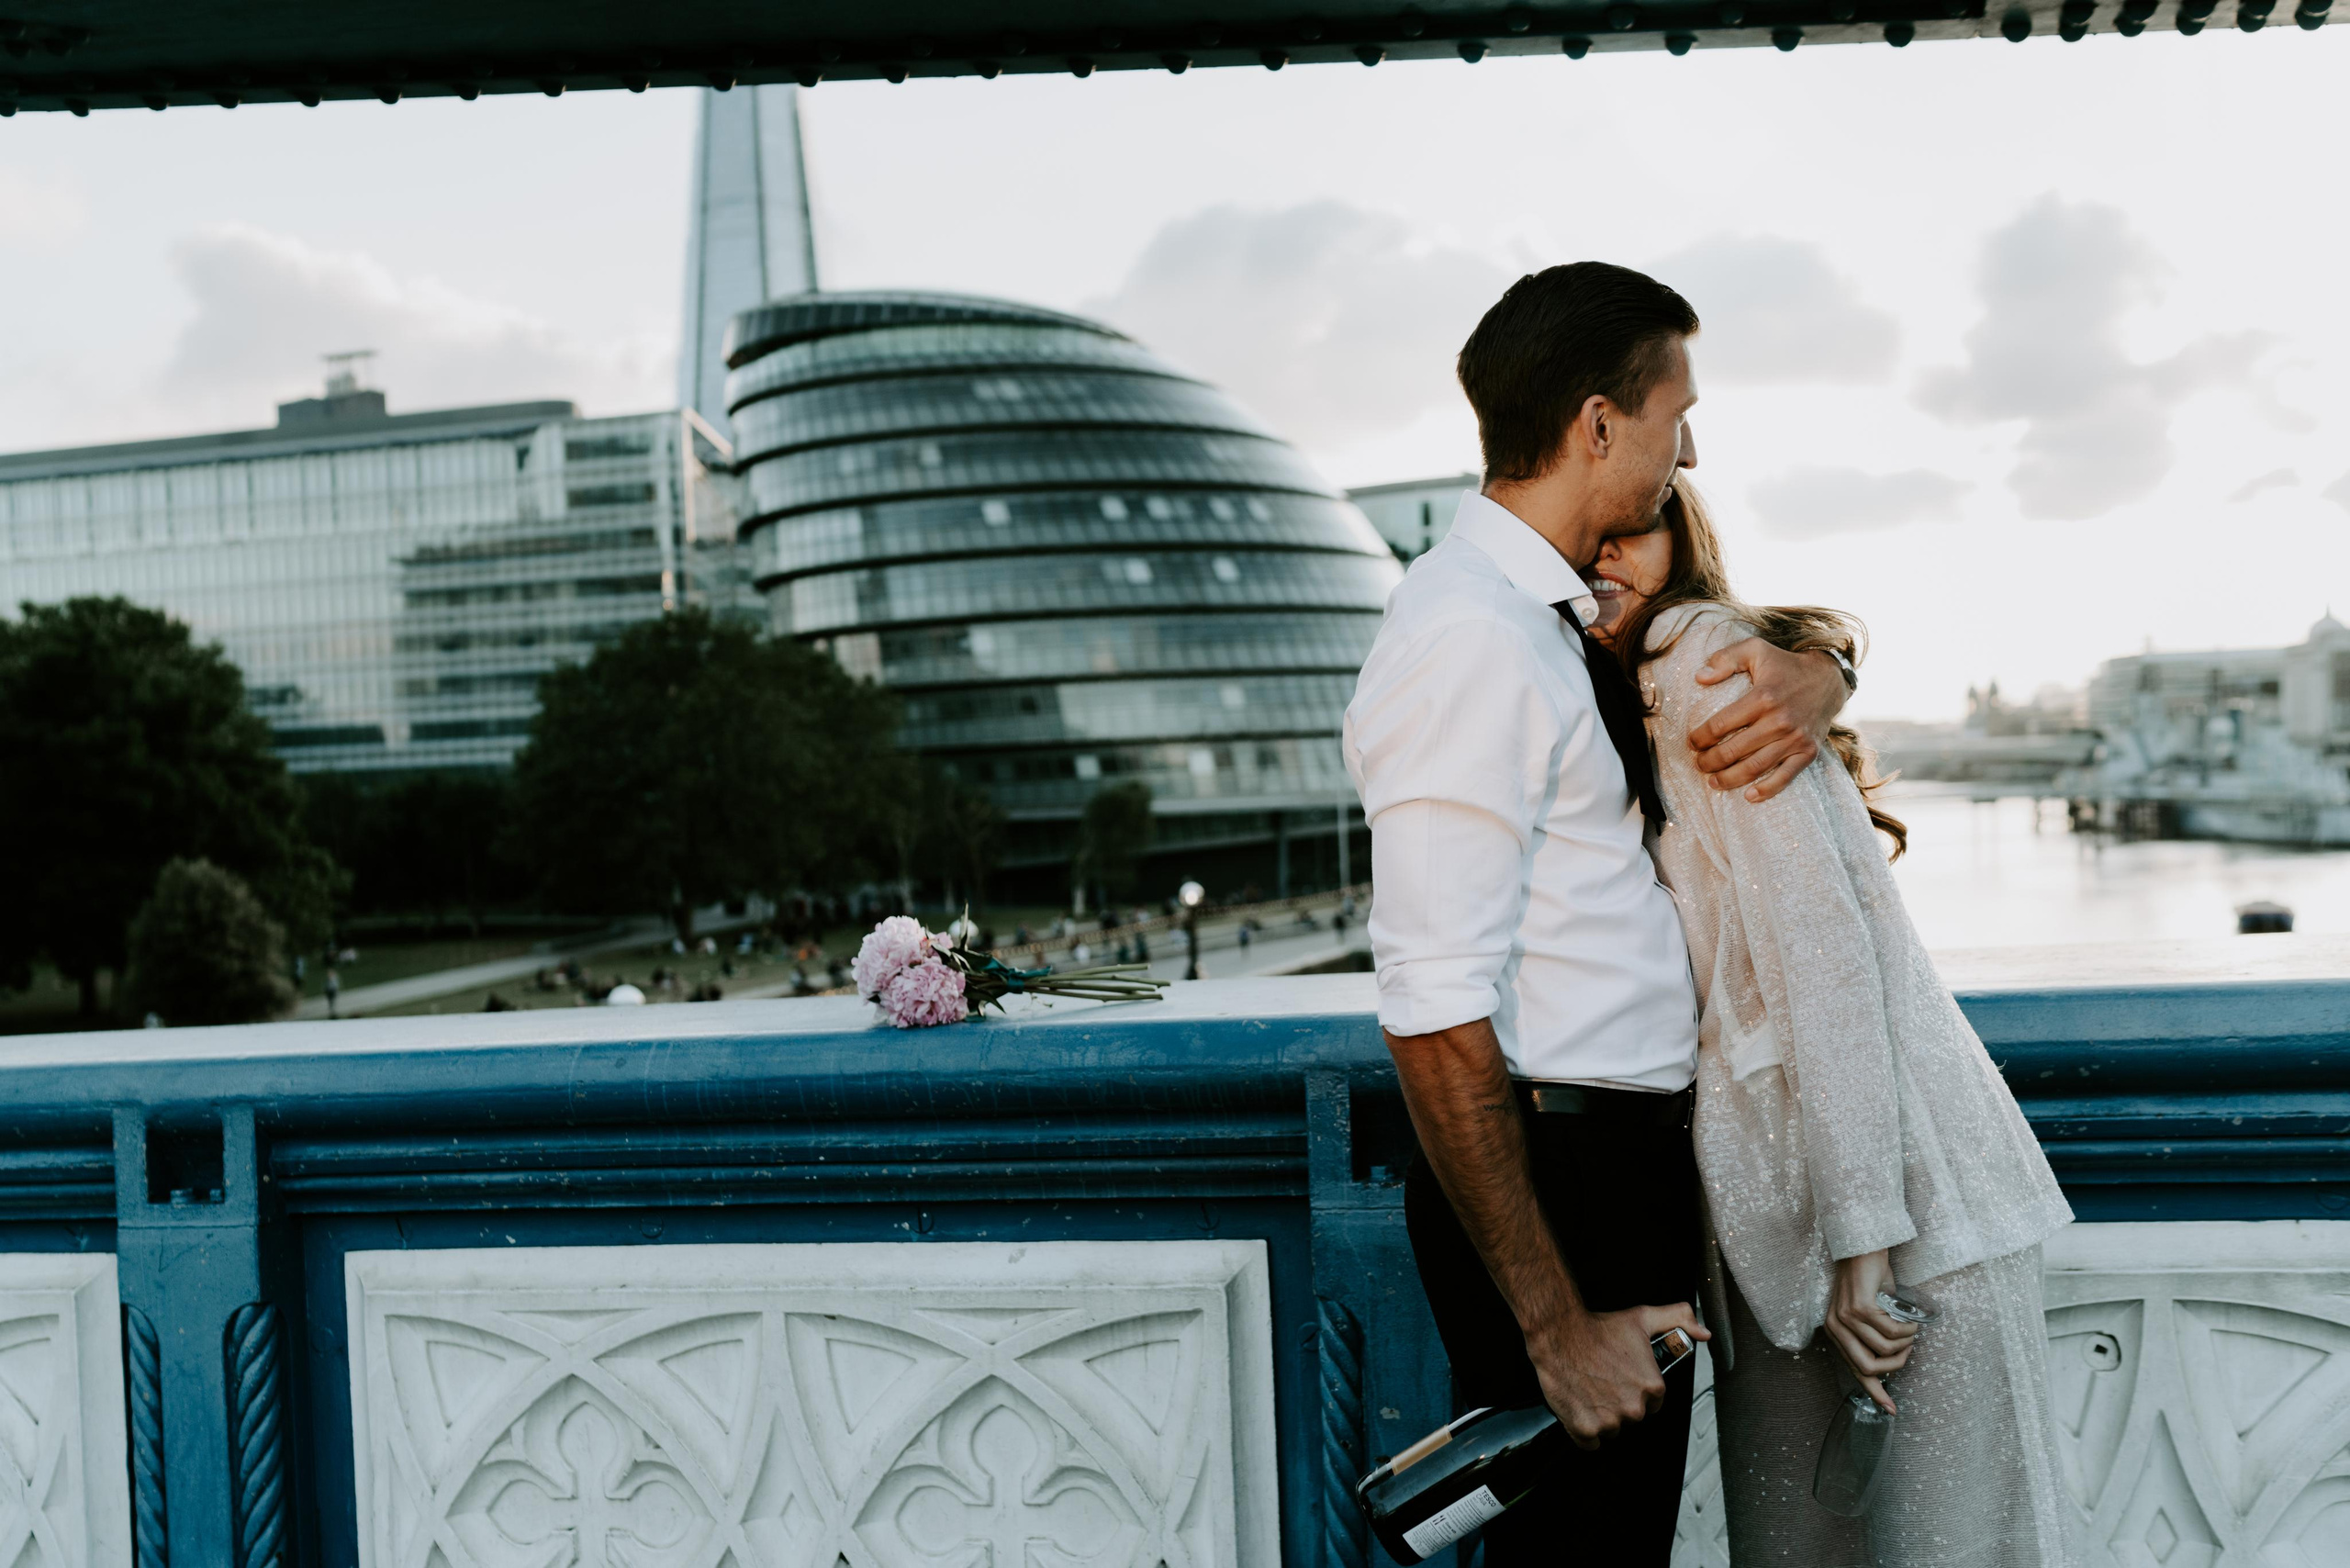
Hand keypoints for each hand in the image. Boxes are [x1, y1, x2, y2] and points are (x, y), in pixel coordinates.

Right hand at [1526, 1303, 1708, 1449]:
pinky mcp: (1585, 1430)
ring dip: (1602, 1416)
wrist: (1559, 1334)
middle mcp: (1634, 1408)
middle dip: (1619, 1403)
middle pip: (1631, 1417)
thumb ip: (1678, 1319)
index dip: (1636, 1390)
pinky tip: (1580, 1407)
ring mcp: (1609, 1422)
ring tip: (1589, 1390)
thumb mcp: (1643, 1317)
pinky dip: (1585, 1430)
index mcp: (1652, 1387)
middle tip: (1603, 1381)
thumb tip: (1703, 1333)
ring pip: (1611, 1430)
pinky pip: (1590, 1443)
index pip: (1652, 1403)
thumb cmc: (1597, 1328)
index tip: (1622, 1378)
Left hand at [1687, 639, 1848, 801]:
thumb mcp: (1756, 650)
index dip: (1701, 737)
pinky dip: (1767, 790)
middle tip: (1699, 764)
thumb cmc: (1785, 665)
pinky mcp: (1808, 752)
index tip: (1692, 742)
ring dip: (1729, 779)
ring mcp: (1795, 739)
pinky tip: (1749, 796)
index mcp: (1763, 697)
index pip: (1721, 724)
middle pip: (1734, 750)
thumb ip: (1725, 659)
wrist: (1829, 679)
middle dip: (1710, 761)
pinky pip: (1786, 777)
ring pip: (1755, 767)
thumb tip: (1699, 677)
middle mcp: (1779, 721)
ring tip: (1713, 781)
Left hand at [1824, 1251, 1918, 1413]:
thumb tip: (1893, 1360)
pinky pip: (1890, 1332)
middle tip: (1909, 1349)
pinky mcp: (1860, 1308)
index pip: (1855, 1371)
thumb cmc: (1870, 1280)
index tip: (1892, 1410)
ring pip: (1883, 1351)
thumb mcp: (1870, 1313)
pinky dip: (1907, 1330)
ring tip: (1911, 1330)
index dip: (1874, 1392)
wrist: (1864, 1247)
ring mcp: (1846, 1318)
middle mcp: (1836, 1328)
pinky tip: (1910, 1320)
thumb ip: (1874, 1336)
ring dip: (1906, 1344)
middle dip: (1895, 1366)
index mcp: (1836, 1333)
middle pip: (1868, 1368)